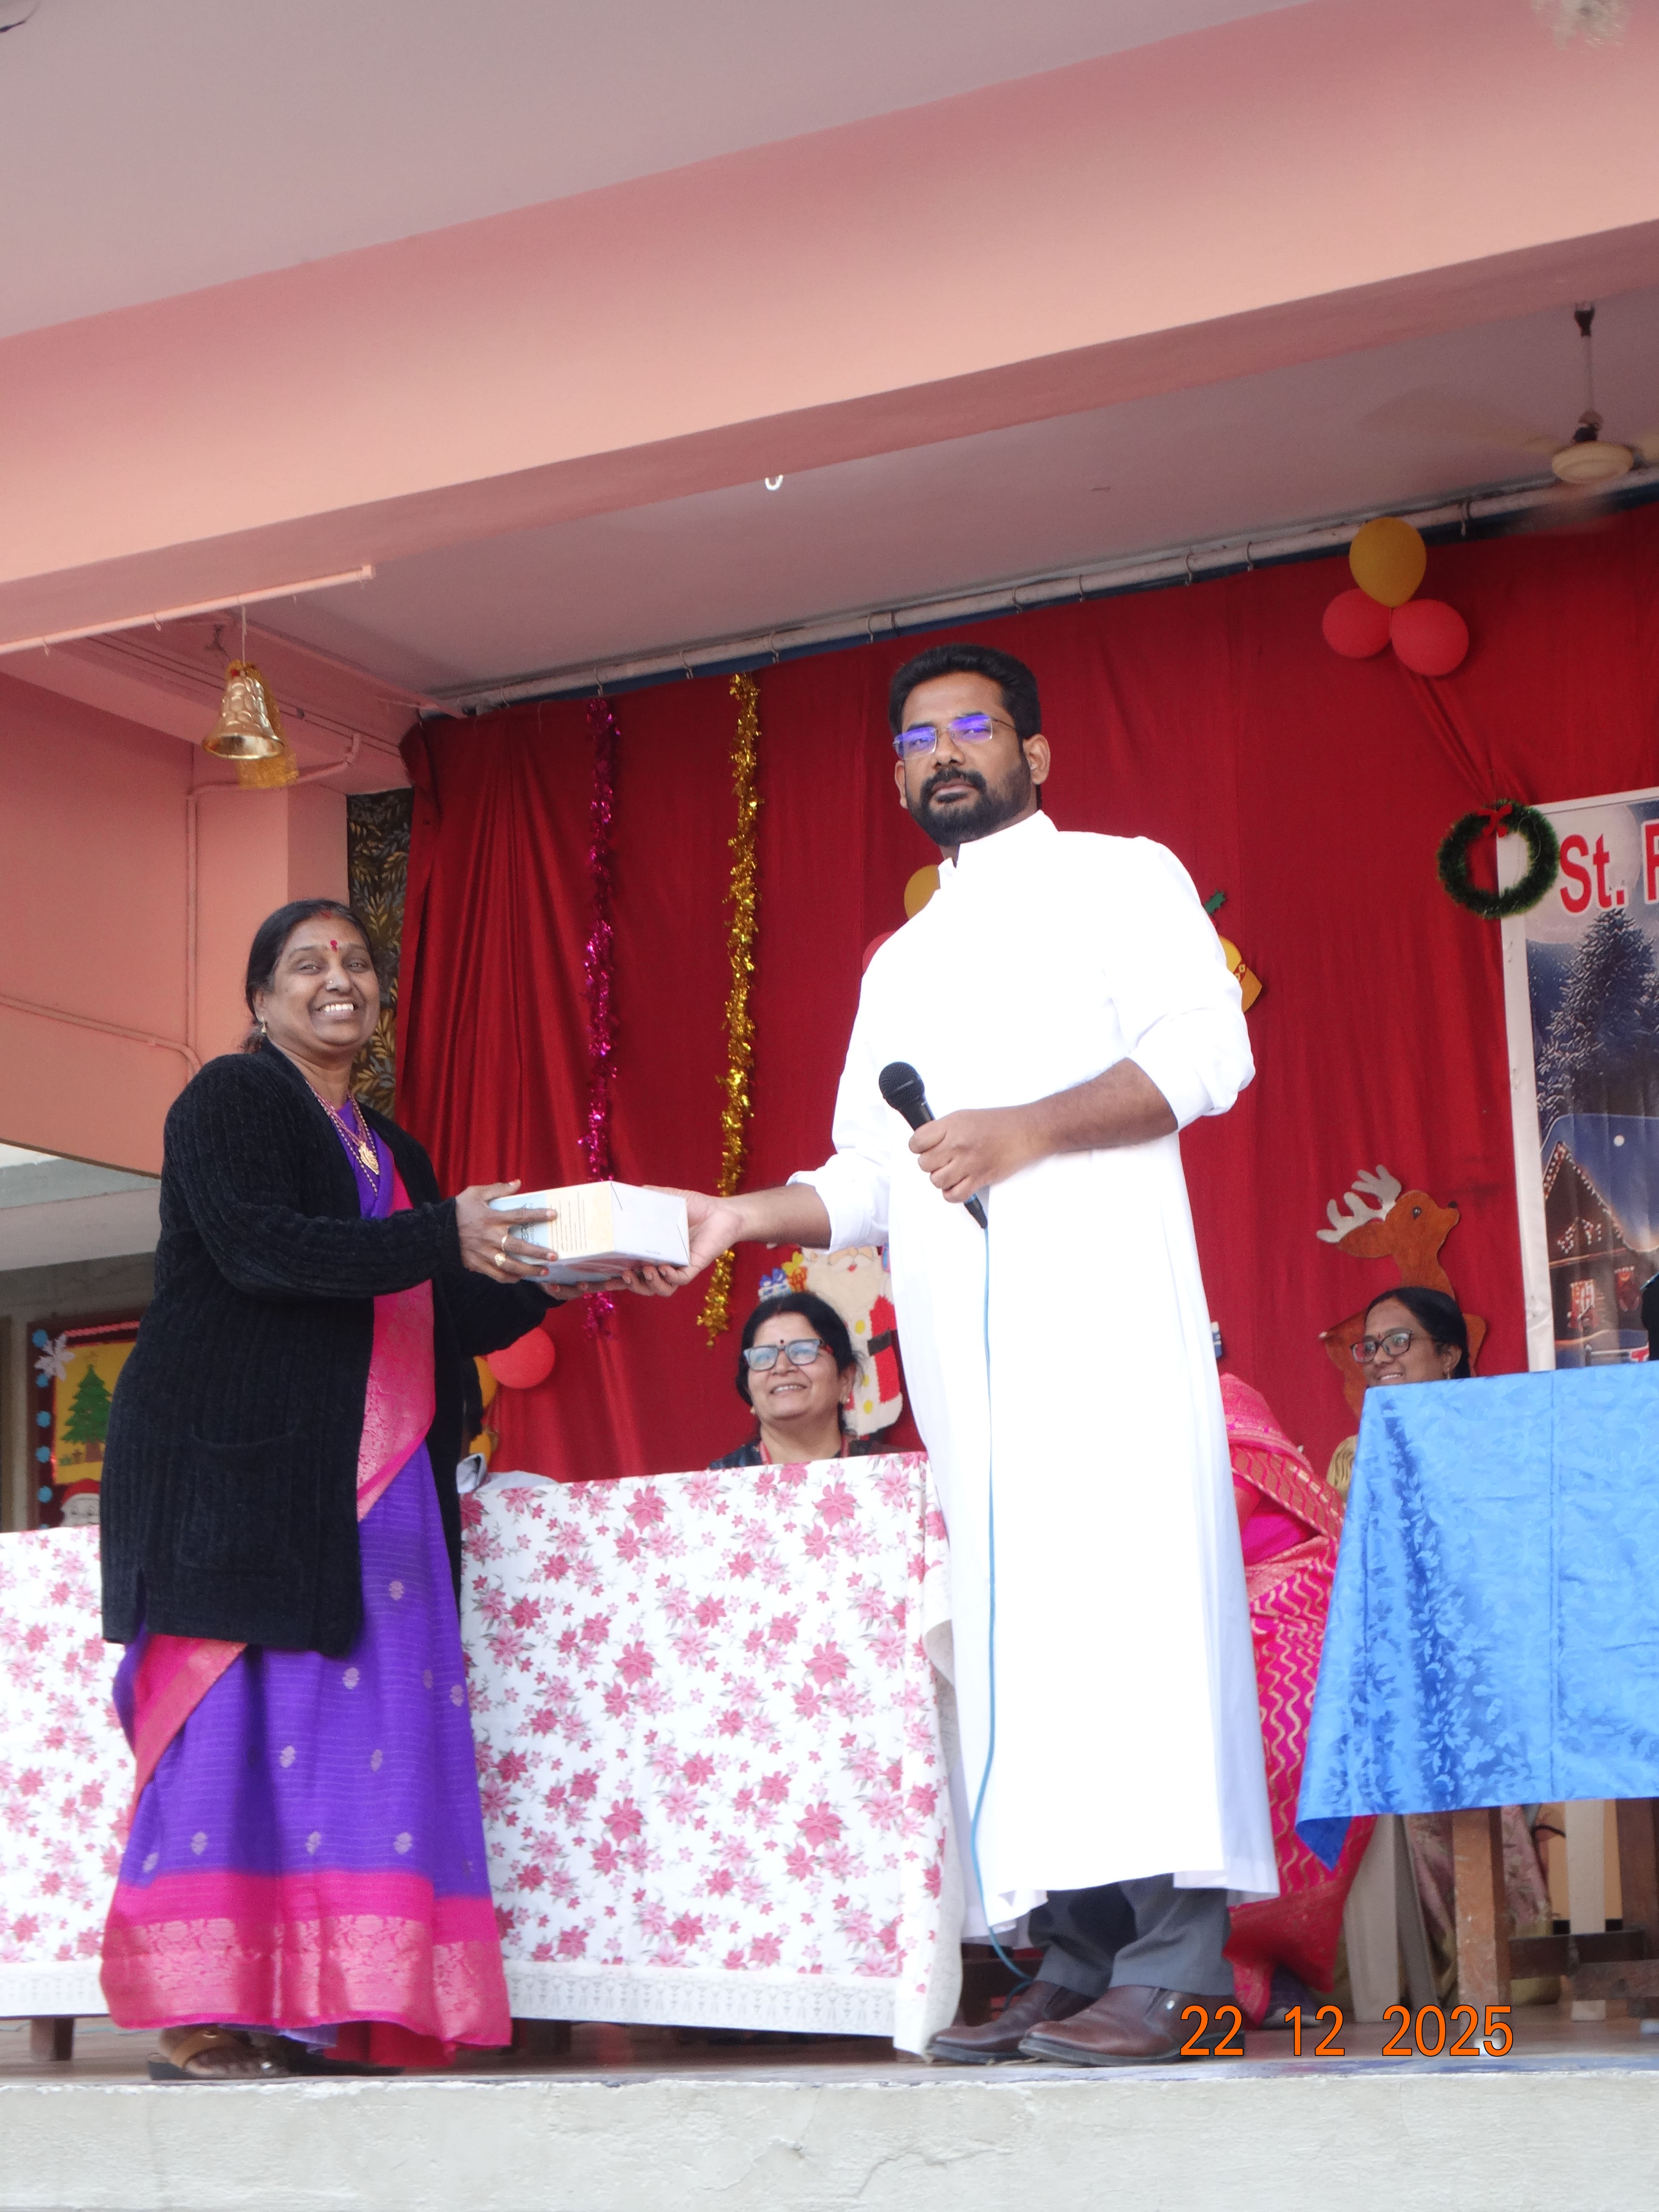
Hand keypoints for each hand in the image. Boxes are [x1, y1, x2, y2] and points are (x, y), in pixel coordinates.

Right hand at [455, 1181, 559, 1282]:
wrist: (436, 1230)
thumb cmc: (458, 1210)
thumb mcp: (475, 1193)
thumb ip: (498, 1189)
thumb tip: (518, 1183)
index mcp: (492, 1218)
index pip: (520, 1215)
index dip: (538, 1215)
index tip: (554, 1215)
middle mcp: (490, 1237)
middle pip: (518, 1247)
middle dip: (538, 1252)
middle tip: (554, 1256)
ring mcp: (484, 1253)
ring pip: (510, 1265)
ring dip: (528, 1270)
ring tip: (544, 1272)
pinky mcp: (477, 1264)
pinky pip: (496, 1274)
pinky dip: (509, 1278)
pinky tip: (520, 1278)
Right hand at [611, 1188, 746, 1295]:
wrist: (722, 1211)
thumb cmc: (694, 1206)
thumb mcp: (665, 1199)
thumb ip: (645, 1197)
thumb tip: (623, 1192)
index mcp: (653, 1252)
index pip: (631, 1271)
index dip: (616, 1279)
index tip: (601, 1279)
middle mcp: (664, 1264)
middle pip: (643, 1286)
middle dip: (631, 1286)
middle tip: (624, 1274)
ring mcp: (679, 1267)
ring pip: (661, 1289)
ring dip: (649, 1284)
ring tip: (645, 1270)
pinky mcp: (694, 1267)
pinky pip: (679, 1281)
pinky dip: (669, 1277)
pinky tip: (664, 1267)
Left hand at [910, 1108, 1043, 1204]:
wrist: (1026, 1131)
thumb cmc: (999, 1123)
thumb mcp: (965, 1116)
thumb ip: (943, 1129)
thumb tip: (926, 1142)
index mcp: (952, 1126)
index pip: (917, 1142)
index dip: (917, 1147)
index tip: (923, 1148)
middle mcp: (958, 1144)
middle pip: (924, 1164)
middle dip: (930, 1163)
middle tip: (941, 1159)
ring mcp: (968, 1163)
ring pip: (936, 1181)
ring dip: (941, 1178)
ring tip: (951, 1171)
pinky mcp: (979, 1179)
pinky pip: (954, 1195)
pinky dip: (952, 1193)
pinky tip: (957, 1184)